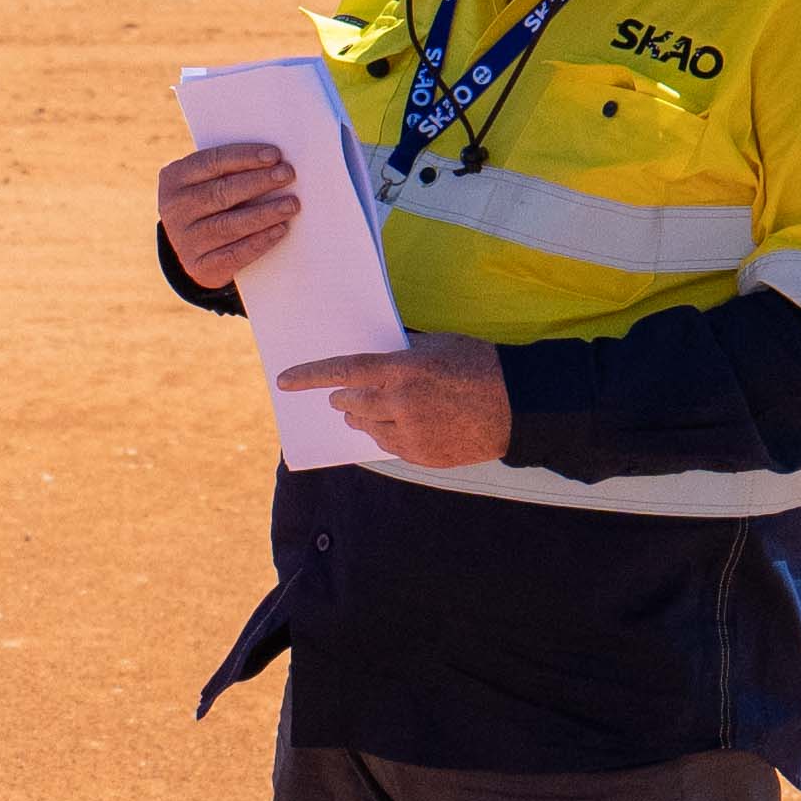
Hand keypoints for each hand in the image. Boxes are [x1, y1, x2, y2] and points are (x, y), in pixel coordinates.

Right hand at [153, 137, 303, 275]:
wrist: (195, 248)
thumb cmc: (212, 203)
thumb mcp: (209, 181)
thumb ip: (232, 171)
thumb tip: (275, 162)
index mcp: (175, 178)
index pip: (212, 162)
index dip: (244, 157)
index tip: (274, 155)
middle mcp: (174, 209)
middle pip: (221, 192)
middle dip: (258, 182)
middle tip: (287, 174)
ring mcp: (184, 240)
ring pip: (228, 225)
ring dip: (264, 213)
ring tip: (291, 204)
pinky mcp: (198, 266)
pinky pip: (233, 254)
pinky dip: (258, 242)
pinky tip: (279, 230)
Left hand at [307, 336, 514, 470]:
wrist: (515, 406)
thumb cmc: (479, 366)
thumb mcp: (438, 345)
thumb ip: (401, 352)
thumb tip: (373, 358)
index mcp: (400, 370)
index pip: (342, 372)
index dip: (309, 376)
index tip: (284, 381)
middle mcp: (398, 404)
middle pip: (350, 403)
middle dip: (343, 398)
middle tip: (342, 397)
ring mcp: (409, 433)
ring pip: (365, 427)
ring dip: (362, 417)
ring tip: (375, 409)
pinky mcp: (420, 455)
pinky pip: (387, 445)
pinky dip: (386, 434)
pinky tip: (402, 425)